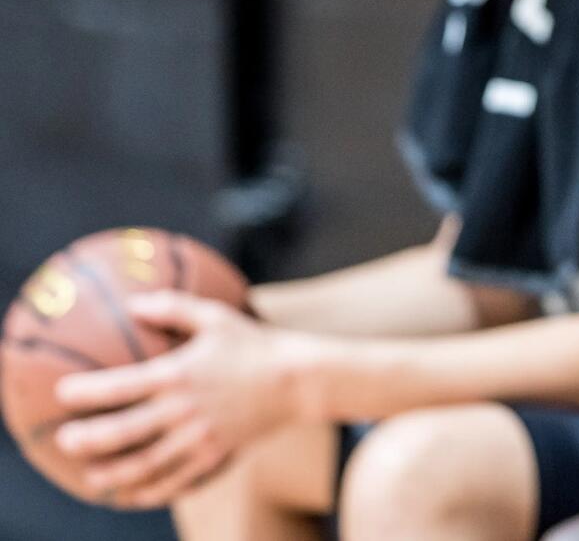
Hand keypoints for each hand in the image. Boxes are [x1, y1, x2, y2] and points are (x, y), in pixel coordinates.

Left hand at [53, 293, 302, 508]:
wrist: (297, 379)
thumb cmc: (253, 342)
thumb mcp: (215, 316)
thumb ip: (172, 308)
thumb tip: (131, 304)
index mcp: (180, 374)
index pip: (120, 386)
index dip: (86, 392)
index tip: (62, 393)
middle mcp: (184, 410)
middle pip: (122, 433)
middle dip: (86, 440)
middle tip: (64, 441)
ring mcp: (199, 438)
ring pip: (143, 466)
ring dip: (110, 474)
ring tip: (90, 475)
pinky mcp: (214, 457)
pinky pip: (174, 483)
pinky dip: (147, 492)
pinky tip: (131, 493)